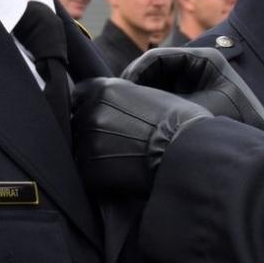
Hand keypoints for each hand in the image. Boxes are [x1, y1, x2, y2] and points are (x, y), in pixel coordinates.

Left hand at [71, 78, 209, 195]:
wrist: (185, 154)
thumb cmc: (180, 123)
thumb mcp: (150, 95)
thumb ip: (124, 97)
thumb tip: (115, 106)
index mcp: (104, 89)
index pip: (79, 93)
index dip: (87, 104)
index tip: (97, 113)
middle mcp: (91, 112)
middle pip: (78, 120)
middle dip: (91, 129)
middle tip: (115, 141)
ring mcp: (87, 141)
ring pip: (80, 146)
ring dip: (93, 151)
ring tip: (120, 158)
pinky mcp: (89, 169)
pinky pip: (86, 170)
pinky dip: (98, 174)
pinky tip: (118, 174)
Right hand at [123, 47, 263, 137]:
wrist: (256, 153)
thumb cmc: (232, 129)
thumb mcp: (194, 112)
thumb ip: (161, 99)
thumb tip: (127, 89)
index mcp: (206, 60)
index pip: (160, 56)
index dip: (137, 70)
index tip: (123, 88)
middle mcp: (203, 67)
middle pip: (159, 67)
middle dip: (138, 83)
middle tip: (120, 100)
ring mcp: (200, 82)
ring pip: (161, 81)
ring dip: (144, 94)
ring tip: (128, 110)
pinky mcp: (197, 98)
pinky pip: (168, 95)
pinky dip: (154, 103)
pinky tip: (142, 119)